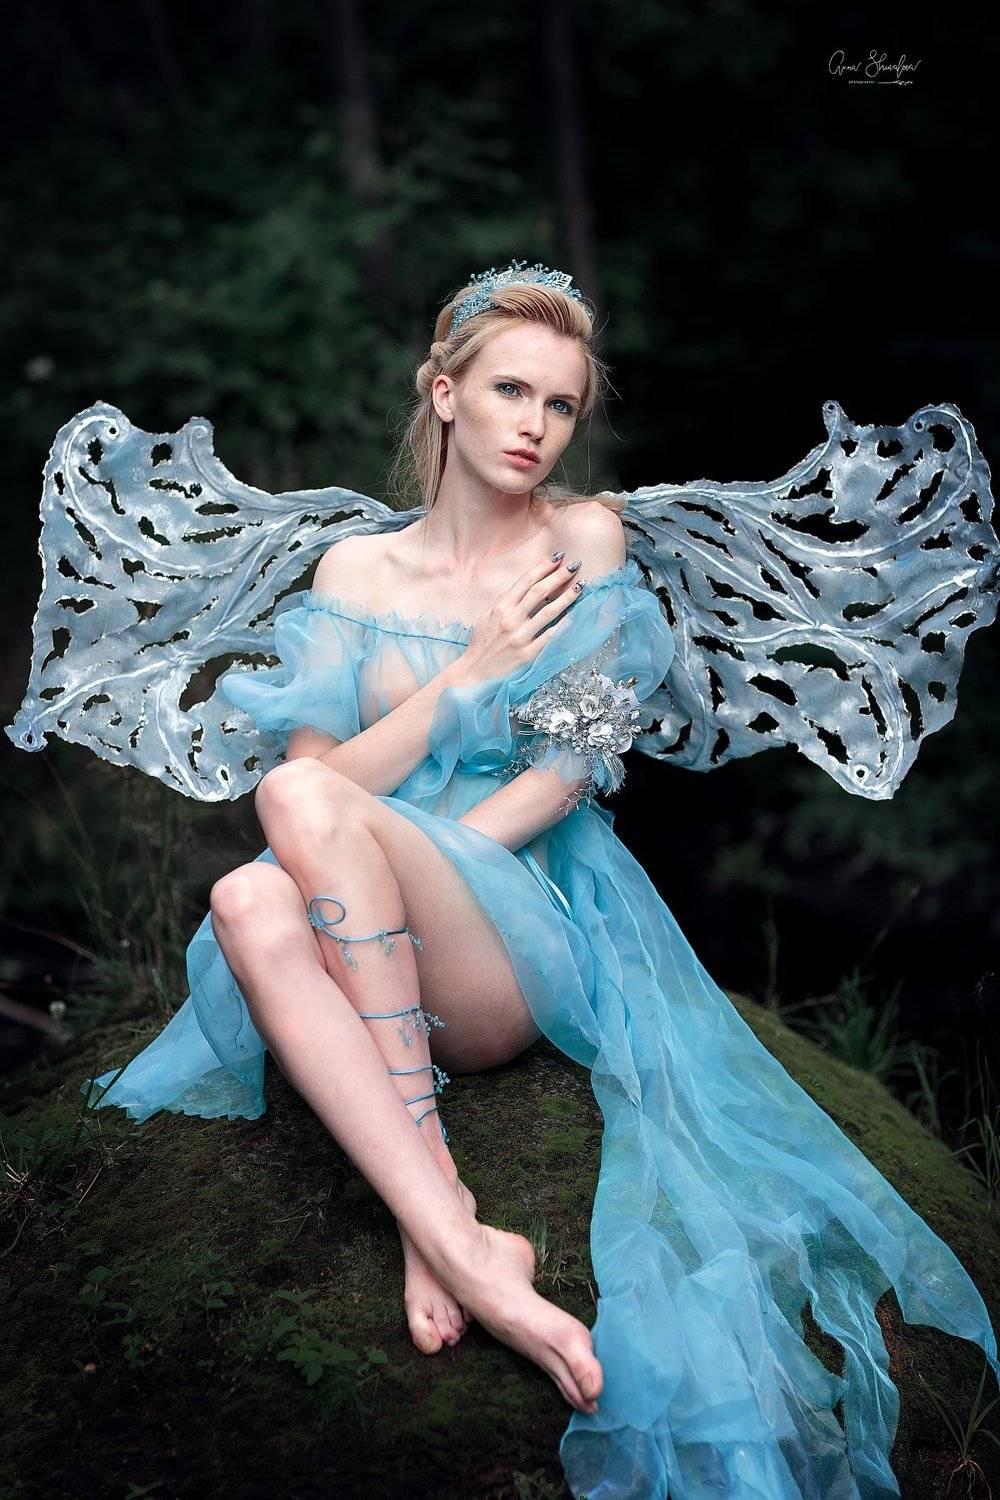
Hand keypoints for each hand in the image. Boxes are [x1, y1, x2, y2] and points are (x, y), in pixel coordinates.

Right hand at [458, 553, 584, 683]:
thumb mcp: (488, 616)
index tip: (558, 557)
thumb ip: (506, 602)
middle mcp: (511, 619)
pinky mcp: (528, 654)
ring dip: (567, 597)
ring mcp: (520, 637)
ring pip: (549, 611)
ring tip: (580, 586)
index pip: (526, 581)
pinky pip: (550, 636)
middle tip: (575, 565)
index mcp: (500, 607)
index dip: (543, 567)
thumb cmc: (482, 642)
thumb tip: (528, 586)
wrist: (474, 671)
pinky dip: (564, 624)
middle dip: (559, 576)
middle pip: (540, 591)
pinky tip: (576, 615)